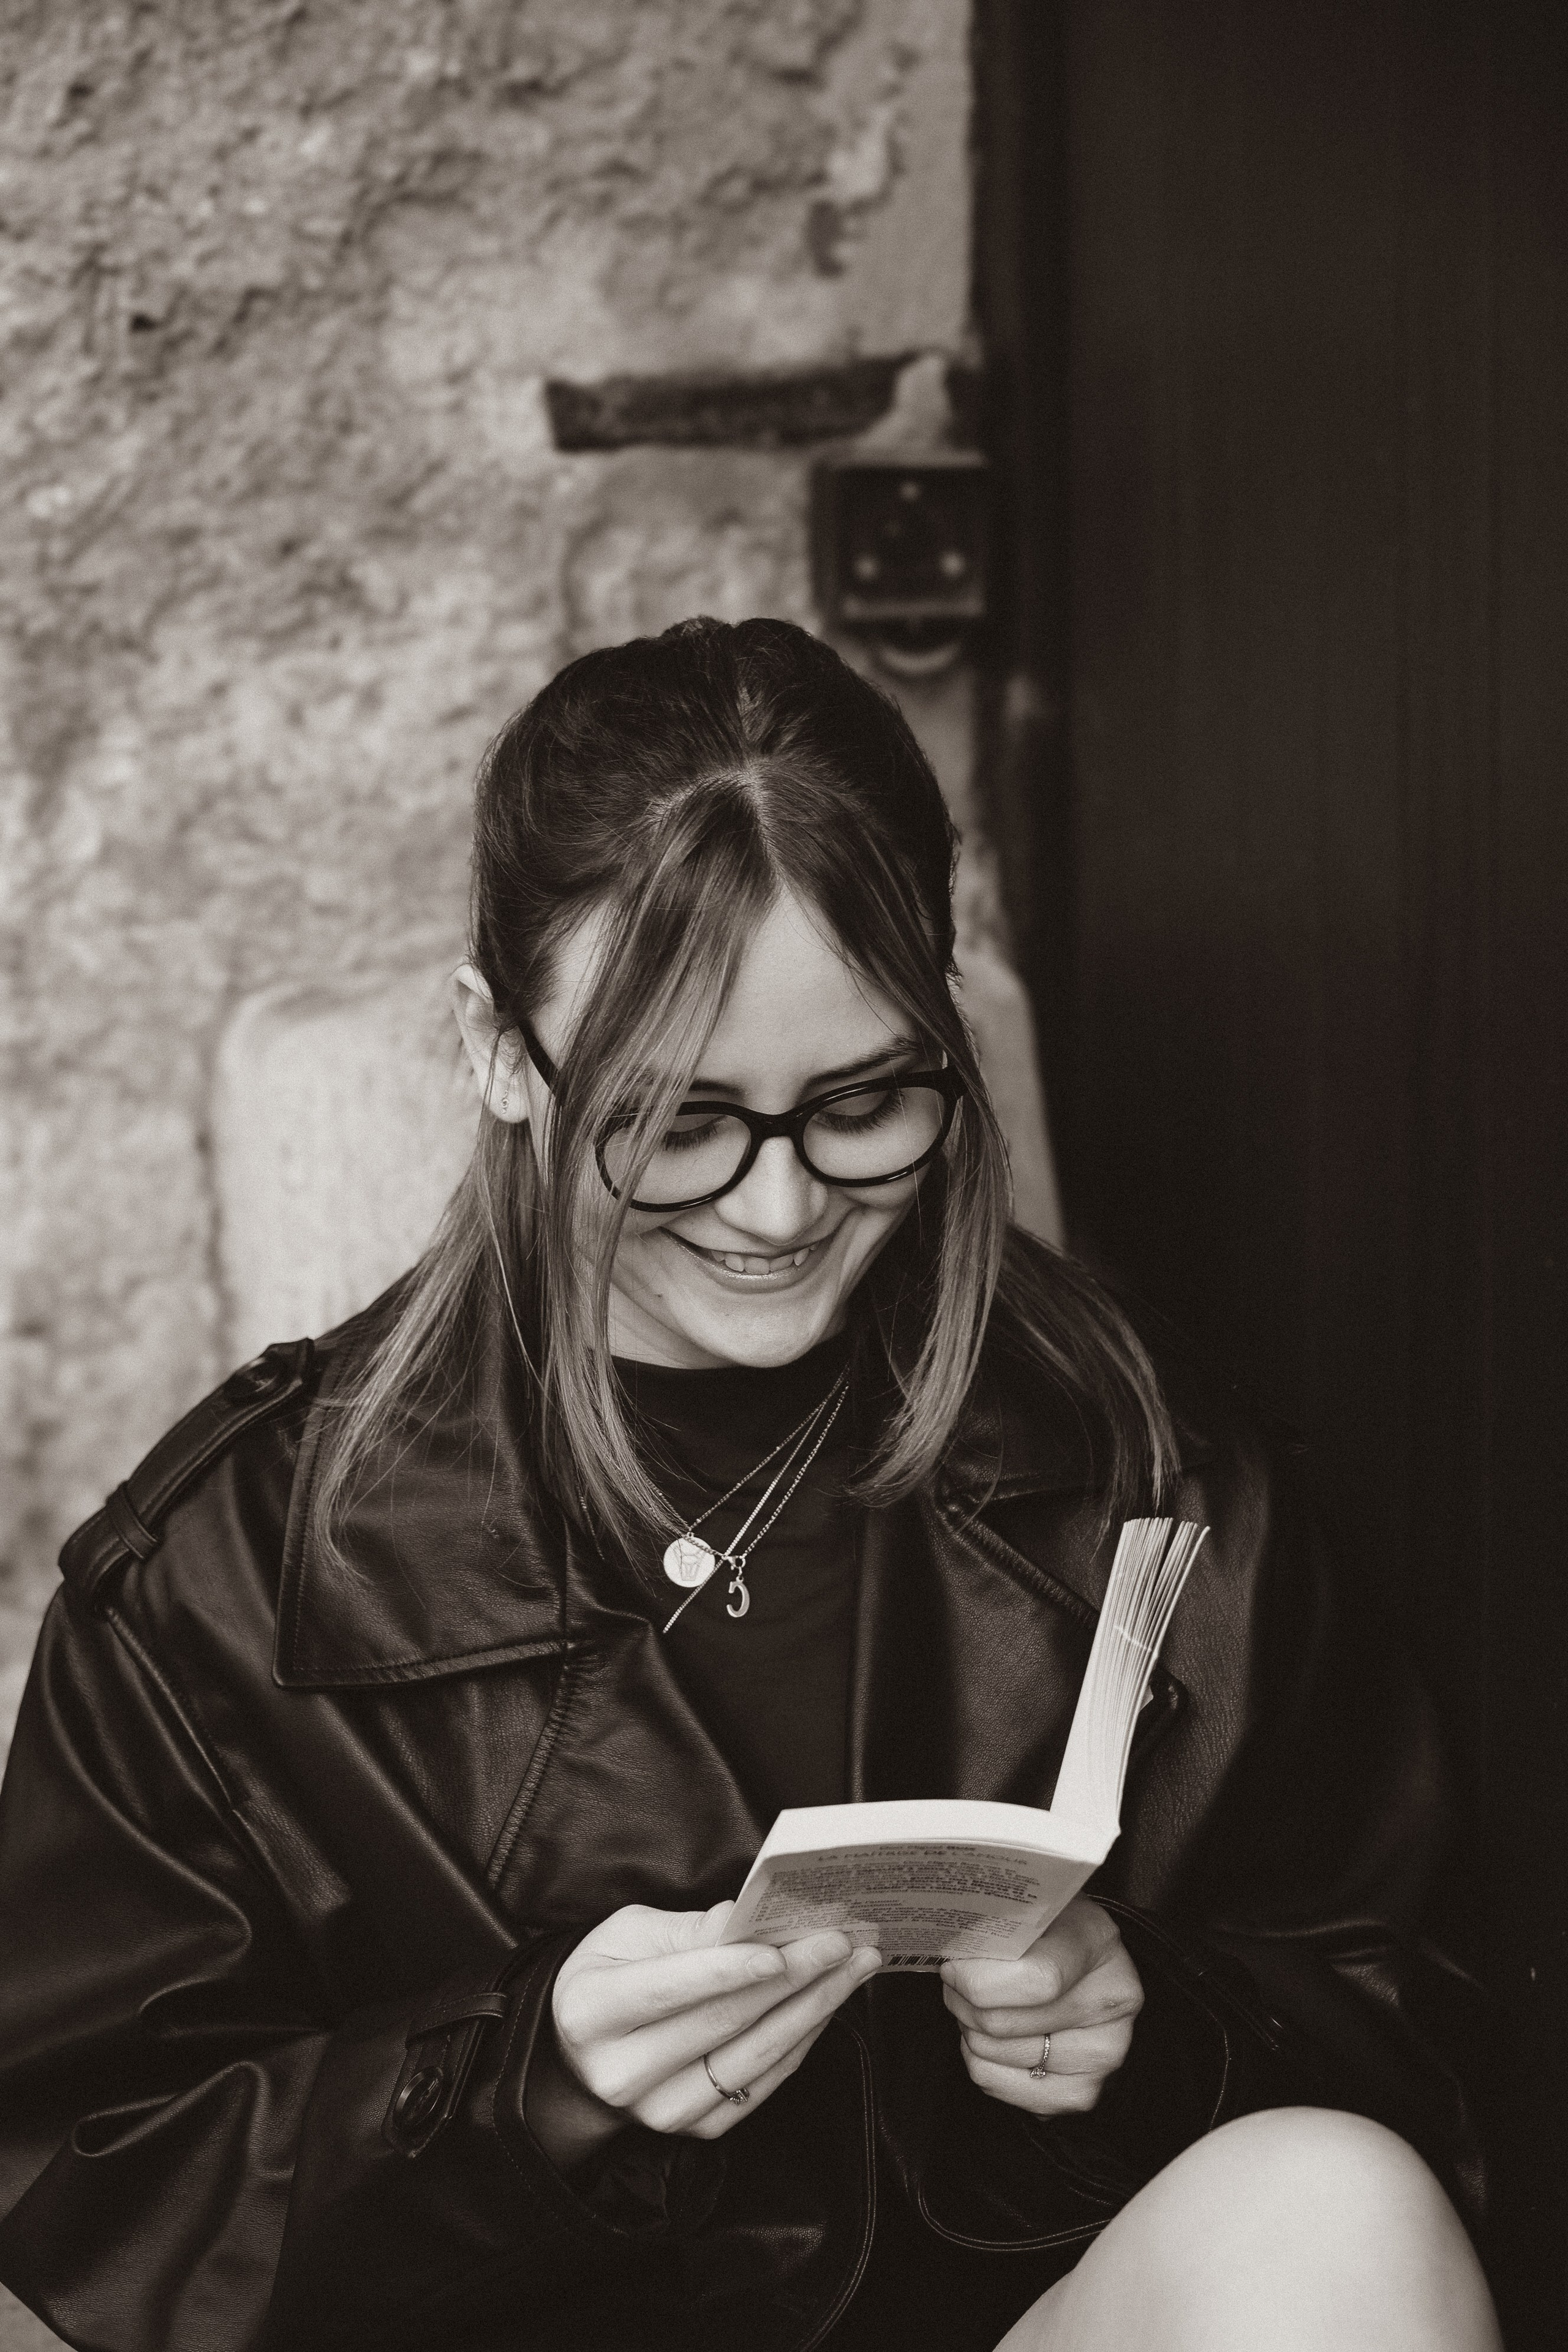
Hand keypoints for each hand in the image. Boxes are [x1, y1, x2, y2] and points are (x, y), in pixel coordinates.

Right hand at [529, 1901, 879, 2164]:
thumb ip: (688, 1930)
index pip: (672, 1989)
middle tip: (842, 1942)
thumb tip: (748, 1921)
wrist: (581, 2051)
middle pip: (723, 2022)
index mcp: (594, 2013)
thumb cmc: (606, 1977)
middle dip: (793, 1978)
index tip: (783, 1948)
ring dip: (813, 2010)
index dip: (730, 1970)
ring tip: (853, 1969)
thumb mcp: (628, 1934)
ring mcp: (661, 2110)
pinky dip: (800, 2042)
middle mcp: (624, 2072)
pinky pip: (762, 2083)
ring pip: (752, 2058)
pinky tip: (826, 2005)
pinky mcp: (696, 2129)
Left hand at [941, 1897, 1142, 2116]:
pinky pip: (996, 2083)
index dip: (979, 1979)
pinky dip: (980, 2060)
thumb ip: (995, 1923)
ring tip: (979, 2005)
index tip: (953, 1965)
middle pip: (1003, 2023)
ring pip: (993, 2054)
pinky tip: (994, 2037)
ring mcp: (1103, 2054)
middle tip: (957, 1982)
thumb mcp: (1026, 1907)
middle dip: (963, 2002)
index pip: (1036, 1979)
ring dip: (969, 2029)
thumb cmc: (1044, 1932)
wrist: (1080, 1964)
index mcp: (1097, 1941)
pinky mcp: (1080, 2093)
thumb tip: (951, 1954)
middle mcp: (1112, 2002)